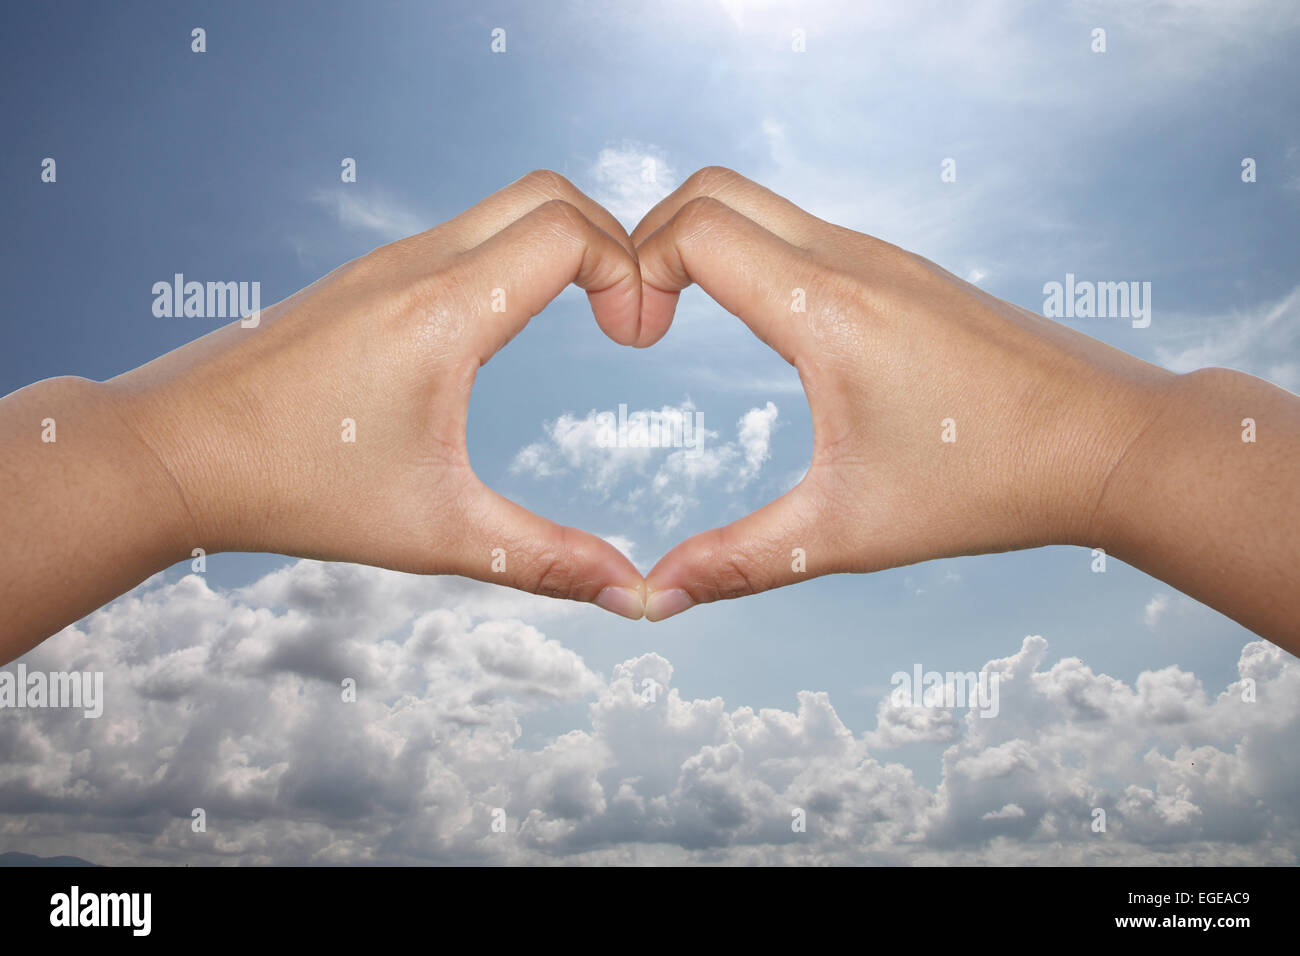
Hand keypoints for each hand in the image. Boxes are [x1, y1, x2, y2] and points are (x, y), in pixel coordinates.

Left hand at [1, 171, 654, 657]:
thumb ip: (545, 561)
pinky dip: (507, 260)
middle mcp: (415, 266)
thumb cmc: (294, 488)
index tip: (636, 339)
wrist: (168, 453)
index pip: (571, 231)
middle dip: (611, 241)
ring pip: (498, 210)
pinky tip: (502, 331)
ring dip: (558, 247)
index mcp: (444, 312)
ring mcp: (381, 264)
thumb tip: (631, 595)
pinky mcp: (360, 279)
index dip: (631, 270)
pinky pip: (457, 238)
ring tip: (585, 319)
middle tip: (626, 317)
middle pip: (547, 194)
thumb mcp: (438, 532)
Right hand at [630, 168, 1298, 648]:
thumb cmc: (989, 482)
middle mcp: (853, 261)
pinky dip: (756, 256)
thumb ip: (738, 562)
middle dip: (652, 236)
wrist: (1113, 443)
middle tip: (640, 317)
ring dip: (705, 244)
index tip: (633, 339)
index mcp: (827, 309)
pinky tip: (766, 330)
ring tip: (682, 318)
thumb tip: (653, 599)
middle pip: (715, 190)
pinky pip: (807, 232)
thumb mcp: (845, 530)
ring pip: (764, 204)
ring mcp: (886, 257)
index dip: (635, 267)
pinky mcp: (908, 272)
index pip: (694, 229)